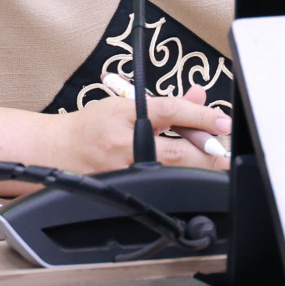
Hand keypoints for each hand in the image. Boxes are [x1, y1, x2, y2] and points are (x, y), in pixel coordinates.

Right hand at [53, 85, 230, 174]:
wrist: (56, 149)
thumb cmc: (92, 125)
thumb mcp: (126, 104)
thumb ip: (165, 104)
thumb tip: (198, 97)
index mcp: (127, 113)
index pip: (171, 111)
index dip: (201, 116)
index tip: (223, 121)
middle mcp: (125, 142)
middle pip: (178, 151)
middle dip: (208, 152)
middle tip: (228, 152)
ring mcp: (123, 169)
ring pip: (171, 173)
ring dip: (197, 168)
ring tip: (214, 162)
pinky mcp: (122, 188)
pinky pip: (158, 187)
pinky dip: (177, 182)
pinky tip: (188, 177)